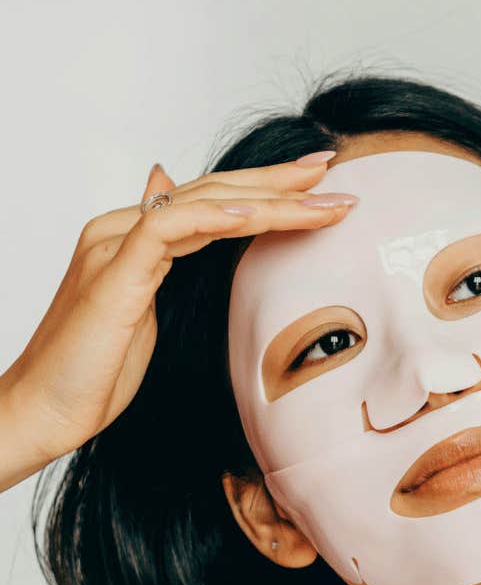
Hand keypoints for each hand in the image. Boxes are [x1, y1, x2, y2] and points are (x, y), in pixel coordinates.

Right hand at [0, 153, 355, 480]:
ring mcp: (114, 247)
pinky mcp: (112, 273)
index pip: (209, 200)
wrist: (43, 412)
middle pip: (213, 191)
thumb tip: (186, 221)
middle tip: (333, 172)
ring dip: (270, 200)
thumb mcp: (146, 315)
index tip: (319, 188)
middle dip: (279, 181)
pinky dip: (216, 217)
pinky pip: (170, 230)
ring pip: (203, 203)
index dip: (265, 189)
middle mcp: (120, 230)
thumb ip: (167, 266)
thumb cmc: (93, 374)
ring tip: (324, 200)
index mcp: (131, 239)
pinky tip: (258, 214)